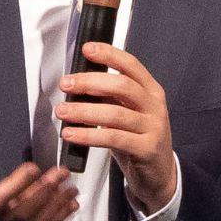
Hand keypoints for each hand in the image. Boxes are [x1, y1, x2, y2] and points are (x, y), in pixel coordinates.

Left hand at [57, 42, 176, 213]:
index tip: (87, 49)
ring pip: (115, 114)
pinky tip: (71, 134)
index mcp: (149, 90)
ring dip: (83, 111)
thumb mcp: (126, 110)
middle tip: (65, 84)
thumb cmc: (136, 136)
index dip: (109, 55)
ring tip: (62, 112)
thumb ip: (108, 95)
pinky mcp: (147, 149)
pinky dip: (89, 135)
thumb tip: (75, 81)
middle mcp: (154, 106)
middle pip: (122, 86)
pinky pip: (114, 138)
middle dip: (89, 82)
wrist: (159, 172)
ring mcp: (154, 127)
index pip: (131, 65)